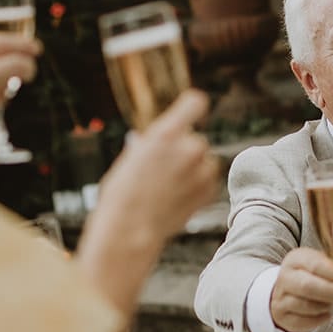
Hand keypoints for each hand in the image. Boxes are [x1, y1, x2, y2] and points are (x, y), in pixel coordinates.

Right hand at [88, 90, 218, 245]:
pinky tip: (177, 198)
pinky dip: (198, 187)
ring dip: (193, 170)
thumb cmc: (123, 194)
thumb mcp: (134, 156)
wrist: (129, 228)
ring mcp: (202, 169)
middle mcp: (189, 147)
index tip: (190, 114)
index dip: (192, 108)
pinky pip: (209, 180)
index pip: (195, 103)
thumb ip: (156, 144)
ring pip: (204, 162)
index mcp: (166, 133)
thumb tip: (167, 143)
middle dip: (184, 152)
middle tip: (165, 170)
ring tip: (169, 187)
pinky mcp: (209, 190)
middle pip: (195, 140)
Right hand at [271, 248, 332, 331]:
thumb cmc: (313, 277)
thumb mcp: (327, 267)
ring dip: (329, 307)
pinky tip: (328, 313)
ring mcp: (281, 298)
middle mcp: (286, 277)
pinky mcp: (283, 316)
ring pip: (308, 306)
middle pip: (309, 287)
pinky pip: (305, 321)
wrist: (289, 293)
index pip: (317, 265)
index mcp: (297, 259)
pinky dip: (321, 318)